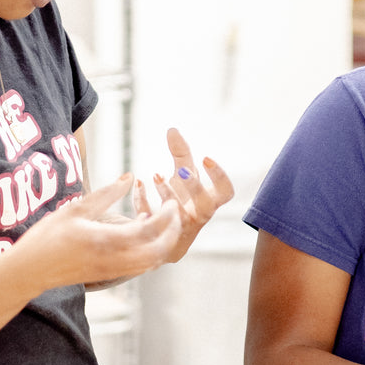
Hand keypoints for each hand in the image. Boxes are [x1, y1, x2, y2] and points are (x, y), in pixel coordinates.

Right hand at [22, 174, 182, 286]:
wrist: (30, 270)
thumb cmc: (48, 236)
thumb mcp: (76, 208)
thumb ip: (106, 193)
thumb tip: (130, 176)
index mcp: (106, 240)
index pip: (149, 230)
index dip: (167, 216)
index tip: (172, 202)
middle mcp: (114, 259)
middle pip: (158, 252)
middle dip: (173, 233)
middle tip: (175, 213)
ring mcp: (113, 271)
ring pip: (151, 262)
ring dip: (163, 244)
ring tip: (162, 222)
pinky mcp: (109, 275)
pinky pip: (140, 266)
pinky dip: (150, 252)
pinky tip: (142, 233)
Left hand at [133, 127, 235, 262]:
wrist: (166, 236)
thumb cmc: (181, 201)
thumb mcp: (184, 176)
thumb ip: (181, 154)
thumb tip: (172, 129)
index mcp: (209, 202)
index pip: (225, 193)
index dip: (219, 177)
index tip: (205, 157)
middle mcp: (197, 217)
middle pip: (205, 207)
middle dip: (195, 187)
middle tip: (181, 171)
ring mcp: (178, 228)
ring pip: (177, 216)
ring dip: (168, 194)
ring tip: (156, 175)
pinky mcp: (158, 235)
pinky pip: (151, 219)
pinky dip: (144, 200)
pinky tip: (138, 183)